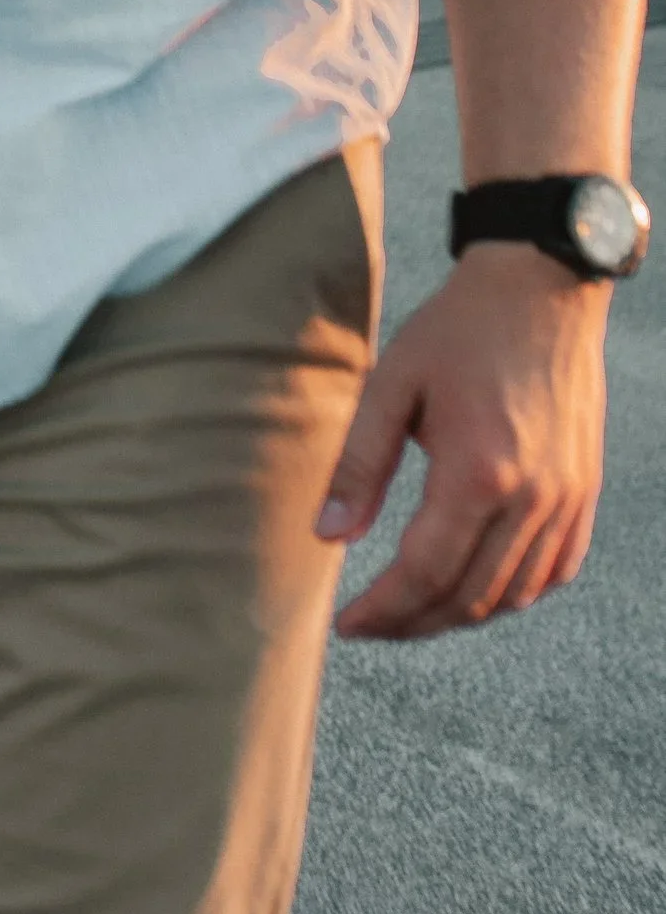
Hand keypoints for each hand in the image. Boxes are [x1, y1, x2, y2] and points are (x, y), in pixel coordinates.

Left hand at [322, 247, 608, 638]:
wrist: (542, 287)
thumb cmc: (459, 329)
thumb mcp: (392, 384)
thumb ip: (359, 464)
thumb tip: (329, 534)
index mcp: (478, 472)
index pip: (425, 573)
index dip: (383, 610)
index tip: (346, 625)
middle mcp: (533, 497)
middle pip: (470, 598)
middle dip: (413, 623)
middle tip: (371, 626)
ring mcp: (567, 499)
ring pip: (514, 596)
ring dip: (460, 615)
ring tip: (412, 612)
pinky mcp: (585, 491)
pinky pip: (555, 571)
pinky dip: (513, 594)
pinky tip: (475, 589)